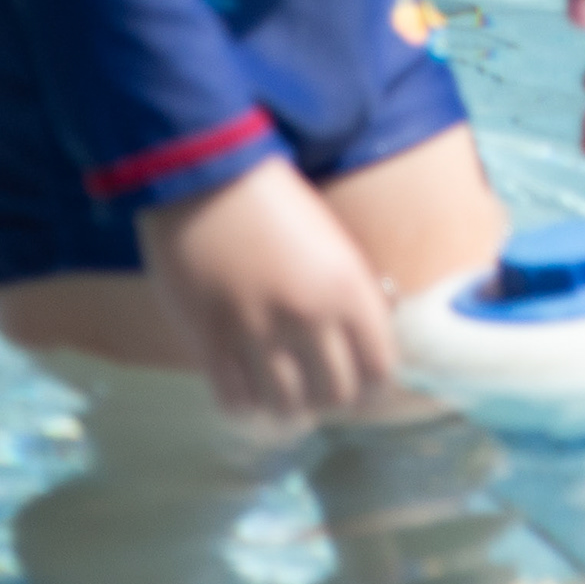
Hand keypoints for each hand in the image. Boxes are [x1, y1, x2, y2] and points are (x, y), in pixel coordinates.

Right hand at [138, 158, 397, 418]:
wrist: (204, 175)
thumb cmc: (271, 201)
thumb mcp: (331, 241)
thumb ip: (351, 291)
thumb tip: (370, 334)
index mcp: (348, 288)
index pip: (380, 368)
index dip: (373, 382)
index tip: (360, 380)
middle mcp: (308, 317)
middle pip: (337, 395)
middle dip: (331, 398)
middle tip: (317, 388)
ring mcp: (257, 333)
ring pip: (288, 407)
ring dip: (288, 405)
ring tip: (280, 393)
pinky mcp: (210, 341)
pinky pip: (237, 401)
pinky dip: (245, 403)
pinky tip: (244, 387)